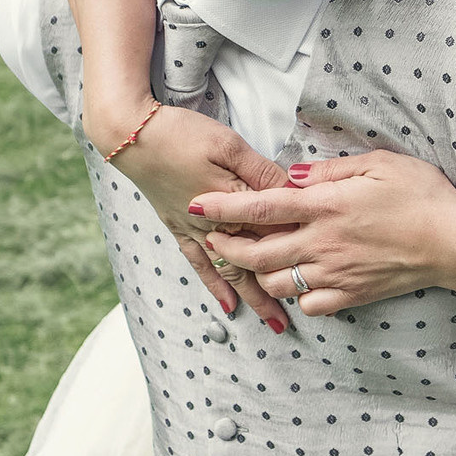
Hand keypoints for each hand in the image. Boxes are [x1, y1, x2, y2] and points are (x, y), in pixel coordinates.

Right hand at [98, 101, 295, 334]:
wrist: (132, 138)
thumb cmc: (183, 135)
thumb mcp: (229, 146)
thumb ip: (261, 172)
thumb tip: (291, 191)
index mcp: (234, 203)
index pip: (274, 230)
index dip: (298, 243)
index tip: (323, 260)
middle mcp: (216, 225)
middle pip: (257, 260)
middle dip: (281, 285)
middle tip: (308, 309)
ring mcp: (196, 230)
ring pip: (232, 271)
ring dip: (254, 296)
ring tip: (274, 320)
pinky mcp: (179, 228)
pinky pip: (200, 265)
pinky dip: (215, 286)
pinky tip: (228, 306)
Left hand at [190, 153, 455, 318]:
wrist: (455, 244)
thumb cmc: (422, 196)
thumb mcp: (378, 163)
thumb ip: (328, 170)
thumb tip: (290, 175)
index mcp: (326, 206)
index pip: (260, 206)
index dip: (223, 207)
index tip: (198, 205)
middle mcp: (322, 243)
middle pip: (255, 252)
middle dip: (227, 246)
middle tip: (217, 238)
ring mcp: (334, 274)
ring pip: (275, 282)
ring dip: (259, 271)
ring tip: (256, 258)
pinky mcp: (350, 296)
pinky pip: (308, 305)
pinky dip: (296, 296)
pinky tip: (300, 282)